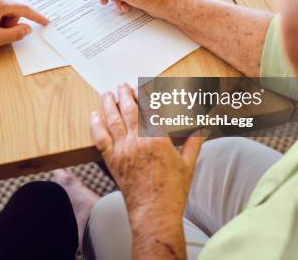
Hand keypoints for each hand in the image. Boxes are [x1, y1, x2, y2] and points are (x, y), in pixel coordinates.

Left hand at [89, 83, 204, 223]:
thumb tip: (203, 128)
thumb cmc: (173, 191)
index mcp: (158, 139)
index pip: (148, 109)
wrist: (154, 212)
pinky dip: (96, 124)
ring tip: (107, 94)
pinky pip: (100, 138)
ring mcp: (123, 150)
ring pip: (113, 120)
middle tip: (122, 85)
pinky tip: (94, 115)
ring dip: (109, 104)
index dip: (143, 95)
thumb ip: (194, 143)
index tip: (140, 86)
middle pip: (129, 110)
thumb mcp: (188, 164)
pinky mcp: (112, 160)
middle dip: (125, 94)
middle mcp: (138, 141)